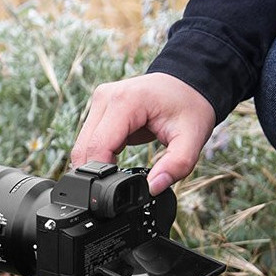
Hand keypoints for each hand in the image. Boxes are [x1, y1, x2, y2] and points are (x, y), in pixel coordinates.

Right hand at [70, 74, 216, 194]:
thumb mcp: (192, 138)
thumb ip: (176, 166)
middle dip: (97, 174)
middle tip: (118, 189)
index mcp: (126, 101)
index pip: (98, 146)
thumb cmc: (190, 106)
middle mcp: (106, 97)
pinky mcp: (99, 108)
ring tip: (120, 173)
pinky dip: (98, 156)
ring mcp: (100, 101)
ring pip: (83, 145)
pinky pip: (89, 139)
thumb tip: (152, 188)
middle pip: (84, 148)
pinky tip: (116, 161)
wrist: (187, 82)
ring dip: (96, 165)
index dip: (102, 176)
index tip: (116, 192)